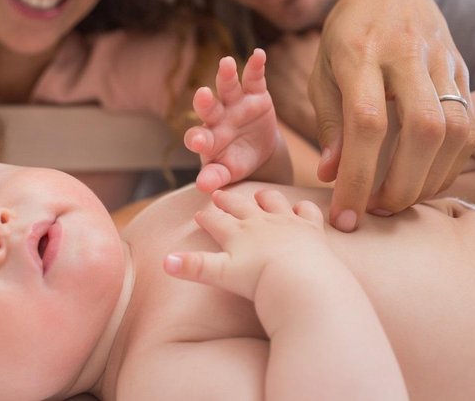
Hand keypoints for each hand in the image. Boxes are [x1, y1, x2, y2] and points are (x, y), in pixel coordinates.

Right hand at [164, 189, 326, 300]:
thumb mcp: (220, 274)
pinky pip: (307, 211)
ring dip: (264, 198)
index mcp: (237, 232)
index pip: (215, 220)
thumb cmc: (258, 280)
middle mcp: (260, 221)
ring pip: (273, 201)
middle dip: (227, 200)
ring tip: (259, 195)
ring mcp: (287, 222)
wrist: (300, 280)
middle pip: (240, 206)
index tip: (198, 213)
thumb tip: (164, 262)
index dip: (205, 217)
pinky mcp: (311, 228)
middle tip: (219, 195)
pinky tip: (301, 208)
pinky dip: (303, 208)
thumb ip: (193, 267)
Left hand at [184, 49, 280, 191]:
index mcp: (207, 139)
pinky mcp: (254, 94)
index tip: (196, 142)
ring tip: (226, 62)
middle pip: (208, 107)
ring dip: (226, 75)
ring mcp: (234, 103)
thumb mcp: (227, 172)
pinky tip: (259, 54)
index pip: (198, 137)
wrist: (256, 150)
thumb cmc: (235, 162)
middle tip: (203, 95)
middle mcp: (217, 117)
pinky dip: (256, 65)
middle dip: (205, 101)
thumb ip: (215, 177)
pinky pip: (253, 78)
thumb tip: (203, 187)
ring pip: (227, 87)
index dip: (196, 139)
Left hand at [309, 0, 474, 230]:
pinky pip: (468, 125)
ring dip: (430, 179)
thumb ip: (329, 123)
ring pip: (455, 129)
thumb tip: (332, 176)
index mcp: (361, 55)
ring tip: (399, 200)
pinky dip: (449, 164)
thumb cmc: (345, 39)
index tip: (344, 215)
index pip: (367, 122)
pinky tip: (424, 180)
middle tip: (377, 211)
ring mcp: (440, 62)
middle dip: (402, 185)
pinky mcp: (461, 71)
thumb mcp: (323, 73)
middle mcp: (406, 56)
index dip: (358, 176)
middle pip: (422, 129)